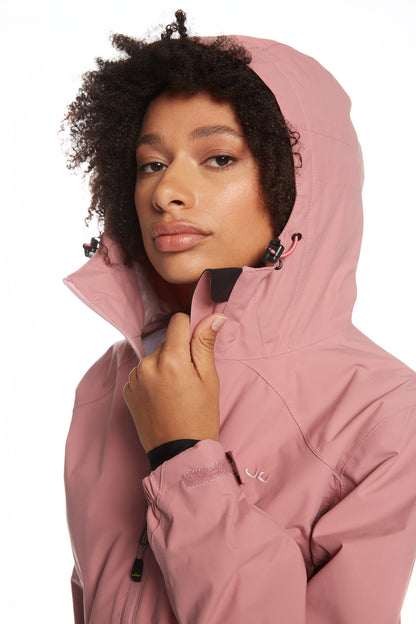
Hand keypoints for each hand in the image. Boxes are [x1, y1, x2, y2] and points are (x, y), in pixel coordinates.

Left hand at [123, 312, 226, 452]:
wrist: (179, 454)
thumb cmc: (200, 418)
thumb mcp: (209, 379)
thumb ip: (205, 343)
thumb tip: (213, 317)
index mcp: (170, 359)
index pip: (177, 322)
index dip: (190, 330)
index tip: (197, 348)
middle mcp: (147, 365)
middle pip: (166, 342)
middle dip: (178, 353)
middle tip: (189, 380)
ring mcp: (134, 379)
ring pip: (154, 358)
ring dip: (164, 367)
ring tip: (175, 393)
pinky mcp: (128, 392)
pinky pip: (142, 374)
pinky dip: (152, 380)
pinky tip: (163, 399)